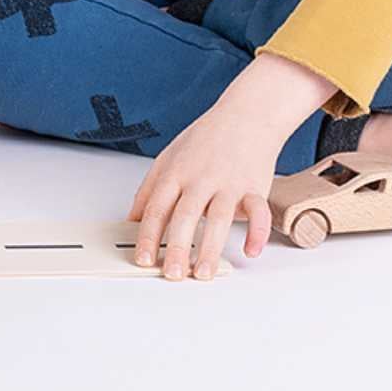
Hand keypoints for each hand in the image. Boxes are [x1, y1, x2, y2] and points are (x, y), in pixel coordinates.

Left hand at [126, 55, 331, 279]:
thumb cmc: (205, 139)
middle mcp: (201, 178)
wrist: (246, 115)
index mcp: (176, 172)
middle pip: (186, 216)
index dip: (148, 235)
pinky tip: (249, 252)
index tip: (142, 259)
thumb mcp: (168, 157)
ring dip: (210, 249)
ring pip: (219, 219)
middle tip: (171, 274)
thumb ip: (150, 190)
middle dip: (177, 248)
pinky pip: (259, 212)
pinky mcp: (255, 187)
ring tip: (202, 274)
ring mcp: (229, 183)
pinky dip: (257, 233)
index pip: (157, 207)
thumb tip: (132, 221)